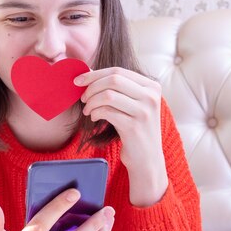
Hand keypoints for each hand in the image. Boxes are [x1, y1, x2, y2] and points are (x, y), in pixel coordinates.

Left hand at [75, 68, 168, 206]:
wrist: (147, 159)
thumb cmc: (135, 129)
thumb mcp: (134, 104)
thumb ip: (119, 88)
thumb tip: (89, 73)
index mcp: (152, 86)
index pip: (118, 71)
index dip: (95, 74)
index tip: (78, 81)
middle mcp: (151, 97)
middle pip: (113, 79)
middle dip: (92, 87)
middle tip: (83, 98)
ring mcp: (144, 112)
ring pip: (108, 95)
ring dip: (92, 101)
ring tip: (88, 110)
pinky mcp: (134, 127)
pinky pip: (107, 112)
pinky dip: (95, 113)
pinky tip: (94, 118)